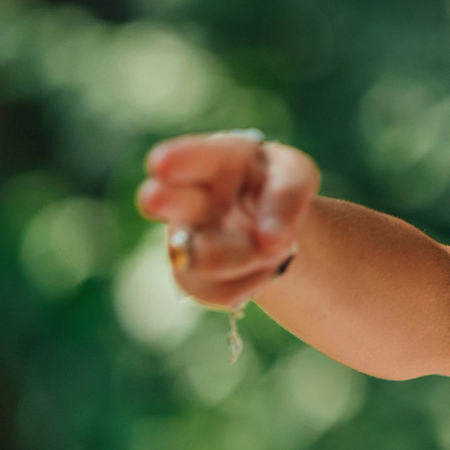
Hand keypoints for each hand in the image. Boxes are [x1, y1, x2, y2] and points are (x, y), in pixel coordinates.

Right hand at [136, 129, 319, 310]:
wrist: (267, 222)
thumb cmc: (275, 187)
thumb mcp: (294, 176)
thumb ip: (286, 195)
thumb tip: (270, 240)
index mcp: (212, 160)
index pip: (192, 156)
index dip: (178, 159)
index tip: (163, 163)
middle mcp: (184, 196)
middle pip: (162, 198)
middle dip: (162, 198)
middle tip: (155, 197)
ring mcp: (179, 239)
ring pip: (207, 259)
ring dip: (250, 256)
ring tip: (271, 244)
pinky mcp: (187, 278)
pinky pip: (222, 292)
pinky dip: (253, 282)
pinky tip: (259, 265)